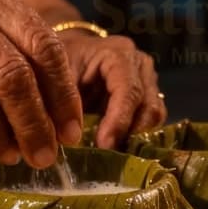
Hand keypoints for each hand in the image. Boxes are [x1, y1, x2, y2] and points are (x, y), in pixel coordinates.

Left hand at [59, 32, 165, 148]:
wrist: (61, 54)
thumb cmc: (57, 60)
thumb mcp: (54, 75)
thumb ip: (63, 101)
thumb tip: (68, 137)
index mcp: (118, 54)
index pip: (129, 90)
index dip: (119, 120)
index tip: (105, 145)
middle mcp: (139, 66)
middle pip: (149, 106)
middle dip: (130, 133)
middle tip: (107, 154)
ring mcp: (146, 81)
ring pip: (153, 115)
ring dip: (134, 136)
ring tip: (109, 150)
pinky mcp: (144, 97)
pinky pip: (148, 121)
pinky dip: (134, 135)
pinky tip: (113, 144)